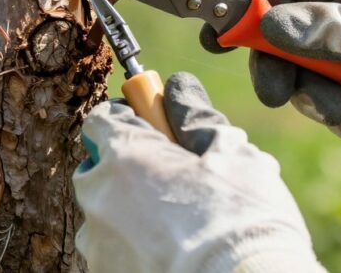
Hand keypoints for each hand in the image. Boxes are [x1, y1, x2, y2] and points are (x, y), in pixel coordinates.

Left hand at [73, 72, 323, 272]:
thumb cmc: (242, 219)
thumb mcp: (232, 153)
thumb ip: (196, 116)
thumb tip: (180, 89)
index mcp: (124, 157)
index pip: (102, 119)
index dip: (130, 116)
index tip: (155, 124)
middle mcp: (99, 200)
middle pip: (98, 169)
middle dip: (127, 167)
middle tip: (174, 176)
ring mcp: (98, 247)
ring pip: (105, 216)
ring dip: (129, 211)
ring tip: (178, 224)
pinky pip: (113, 253)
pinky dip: (134, 248)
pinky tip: (172, 252)